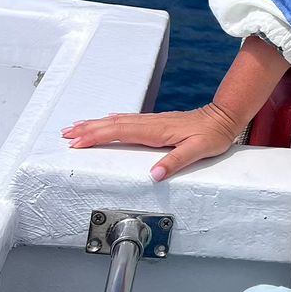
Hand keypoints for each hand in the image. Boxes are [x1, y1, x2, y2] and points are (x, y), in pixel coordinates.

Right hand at [61, 104, 241, 181]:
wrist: (225, 117)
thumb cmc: (214, 134)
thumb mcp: (199, 150)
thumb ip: (176, 161)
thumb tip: (154, 174)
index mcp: (158, 131)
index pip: (121, 132)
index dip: (98, 136)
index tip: (78, 142)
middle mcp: (152, 123)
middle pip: (114, 124)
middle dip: (88, 129)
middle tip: (65, 134)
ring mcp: (154, 121)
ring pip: (118, 121)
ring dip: (96, 124)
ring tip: (76, 127)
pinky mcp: (157, 122)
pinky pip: (128, 120)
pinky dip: (112, 121)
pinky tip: (106, 120)